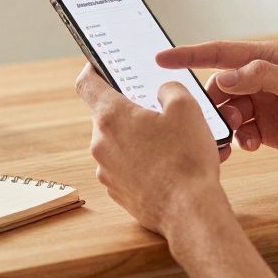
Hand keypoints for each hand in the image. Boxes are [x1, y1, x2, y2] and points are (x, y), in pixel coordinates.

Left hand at [75, 65, 230, 236]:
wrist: (190, 212)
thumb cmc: (186, 159)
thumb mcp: (186, 108)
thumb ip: (169, 89)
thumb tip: (162, 92)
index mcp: (112, 117)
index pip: (87, 84)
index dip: (93, 70)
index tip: (100, 65)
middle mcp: (101, 144)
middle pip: (108, 116)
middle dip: (130, 111)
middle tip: (157, 111)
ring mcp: (107, 172)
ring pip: (119, 144)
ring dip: (138, 139)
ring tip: (171, 144)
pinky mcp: (118, 193)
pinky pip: (126, 169)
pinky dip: (142, 164)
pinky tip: (168, 167)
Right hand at [157, 40, 277, 171]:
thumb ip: (261, 77)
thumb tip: (223, 76)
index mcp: (270, 58)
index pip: (220, 53)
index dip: (188, 55)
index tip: (160, 58)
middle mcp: (265, 79)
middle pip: (220, 87)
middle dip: (212, 104)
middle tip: (218, 121)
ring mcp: (267, 105)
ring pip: (228, 112)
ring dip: (227, 125)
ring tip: (240, 138)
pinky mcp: (271, 130)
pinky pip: (241, 133)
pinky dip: (240, 141)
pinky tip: (252, 147)